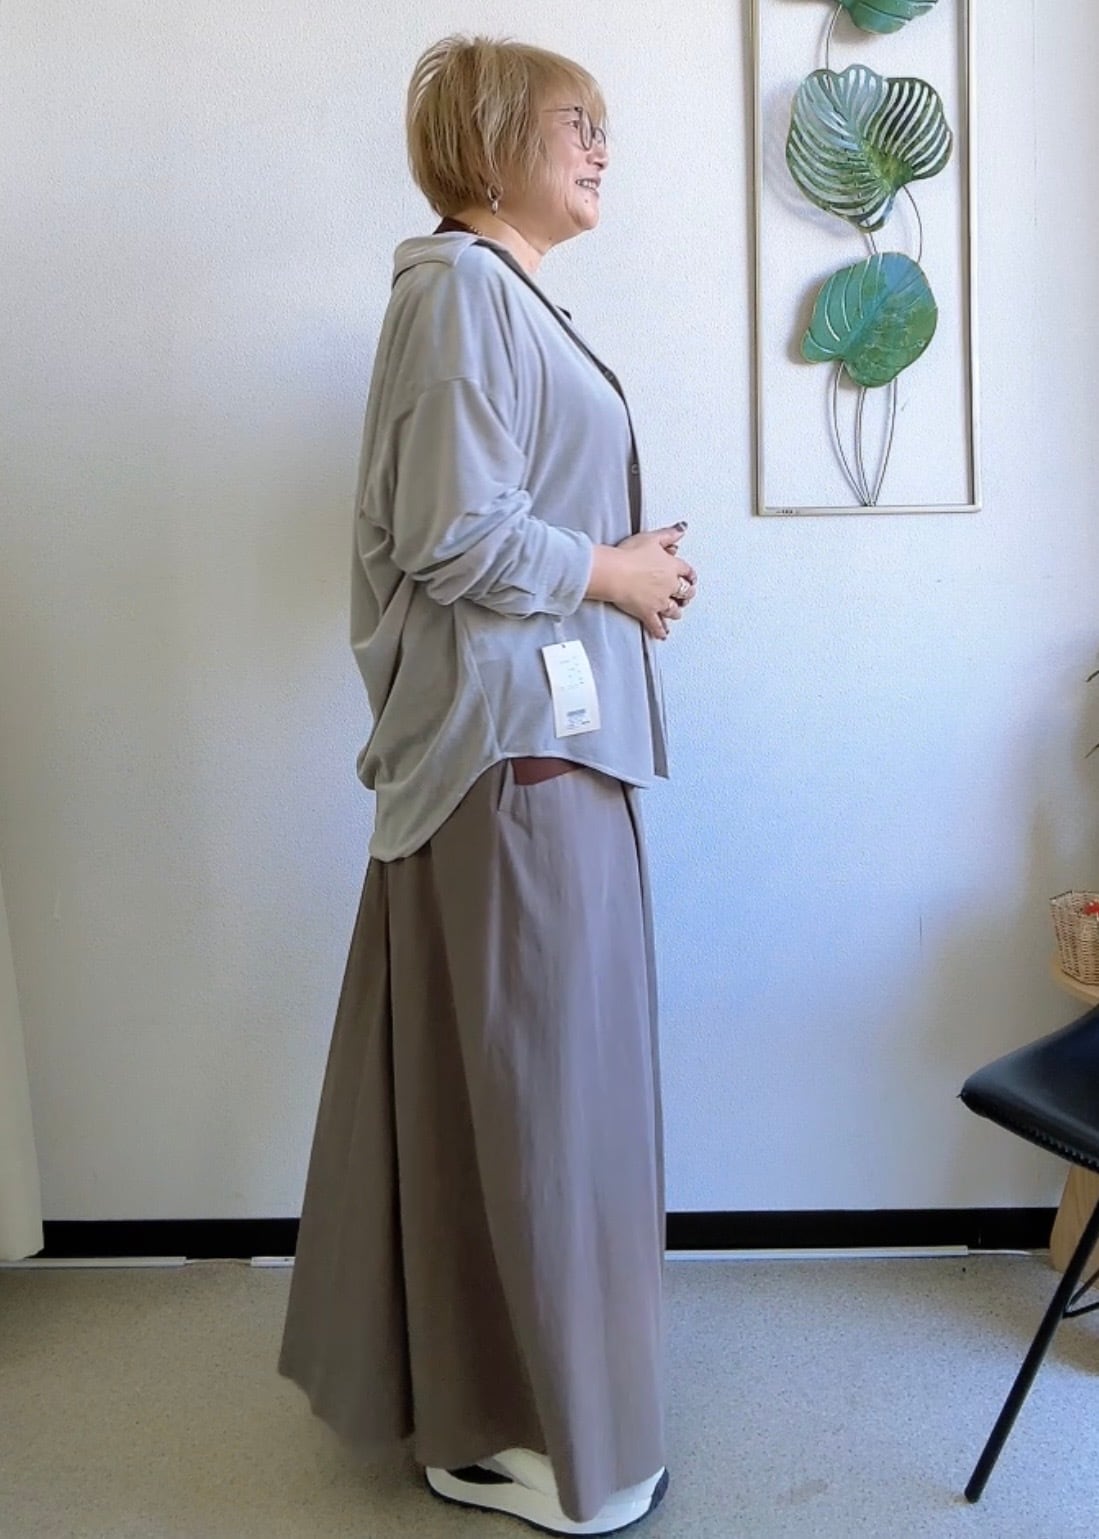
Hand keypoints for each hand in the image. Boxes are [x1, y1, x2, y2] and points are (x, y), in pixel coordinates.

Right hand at [587, 524, 696, 639]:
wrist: (615, 572)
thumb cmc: (629, 554)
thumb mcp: (652, 538)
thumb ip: (669, 534)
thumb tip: (682, 529)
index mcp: (671, 566)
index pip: (687, 571)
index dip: (690, 575)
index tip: (691, 578)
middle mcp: (669, 585)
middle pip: (685, 592)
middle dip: (687, 594)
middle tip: (687, 596)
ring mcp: (659, 601)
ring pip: (674, 610)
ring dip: (676, 611)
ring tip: (677, 612)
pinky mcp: (647, 612)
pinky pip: (657, 625)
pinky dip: (660, 630)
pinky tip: (663, 634)